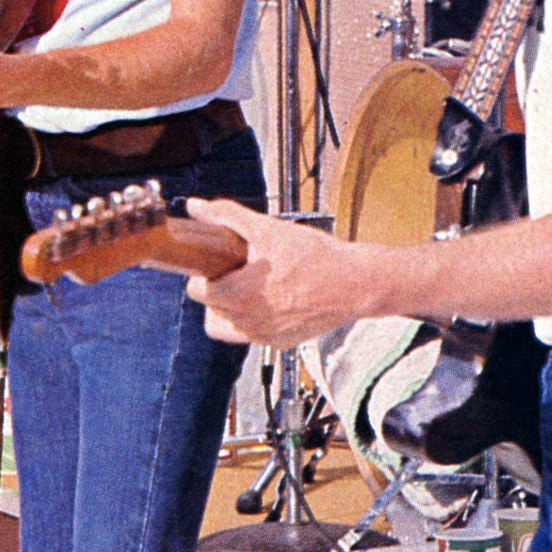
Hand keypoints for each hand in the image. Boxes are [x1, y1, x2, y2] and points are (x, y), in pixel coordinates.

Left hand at [184, 199, 385, 347]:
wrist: (355, 282)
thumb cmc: (316, 257)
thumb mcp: (267, 229)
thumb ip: (226, 216)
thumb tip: (196, 207)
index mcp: (238, 296)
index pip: (196, 291)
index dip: (204, 272)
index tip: (220, 262)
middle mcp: (247, 323)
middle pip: (211, 307)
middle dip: (220, 287)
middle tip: (240, 269)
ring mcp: (264, 336)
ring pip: (228, 325)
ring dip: (233, 306)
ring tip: (253, 285)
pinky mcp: (280, 343)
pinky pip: (252, 334)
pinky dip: (254, 319)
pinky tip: (272, 298)